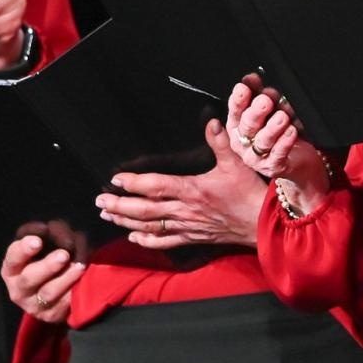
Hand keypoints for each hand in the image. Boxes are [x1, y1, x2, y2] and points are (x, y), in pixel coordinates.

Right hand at [0, 219, 90, 323]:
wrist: (50, 293)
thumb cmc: (42, 261)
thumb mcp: (38, 248)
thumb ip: (42, 236)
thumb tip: (53, 227)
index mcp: (12, 269)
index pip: (13, 258)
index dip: (24, 249)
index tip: (38, 241)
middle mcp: (19, 289)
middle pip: (29, 279)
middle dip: (47, 266)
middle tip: (64, 255)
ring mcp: (35, 305)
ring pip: (49, 292)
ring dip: (66, 278)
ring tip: (79, 266)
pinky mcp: (53, 315)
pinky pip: (65, 303)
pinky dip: (76, 289)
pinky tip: (85, 279)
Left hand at [98, 120, 269, 247]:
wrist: (262, 224)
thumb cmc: (248, 193)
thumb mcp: (235, 163)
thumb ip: (220, 141)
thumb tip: (210, 120)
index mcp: (192, 189)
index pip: (156, 186)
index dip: (133, 183)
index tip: (115, 179)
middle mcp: (184, 210)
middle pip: (144, 210)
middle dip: (119, 206)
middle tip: (100, 201)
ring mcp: (186, 226)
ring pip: (149, 227)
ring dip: (126, 222)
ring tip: (107, 216)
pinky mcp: (192, 238)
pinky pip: (164, 242)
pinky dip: (146, 241)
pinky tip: (132, 237)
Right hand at [224, 76, 333, 212]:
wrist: (297, 159)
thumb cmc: (279, 132)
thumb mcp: (270, 110)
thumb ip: (259, 93)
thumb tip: (251, 78)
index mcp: (238, 126)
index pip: (235, 111)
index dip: (238, 100)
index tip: (244, 89)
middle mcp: (243, 142)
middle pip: (247, 126)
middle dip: (256, 113)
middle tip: (266, 101)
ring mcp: (257, 157)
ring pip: (262, 141)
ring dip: (273, 127)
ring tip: (282, 117)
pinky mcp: (273, 167)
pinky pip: (278, 154)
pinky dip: (285, 142)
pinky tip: (291, 132)